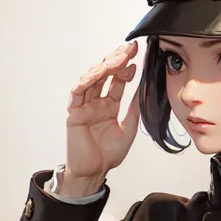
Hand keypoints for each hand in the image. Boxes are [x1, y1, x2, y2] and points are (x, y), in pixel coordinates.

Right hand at [63, 40, 140, 193]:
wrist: (94, 172)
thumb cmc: (108, 154)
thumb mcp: (129, 128)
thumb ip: (135, 109)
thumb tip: (146, 89)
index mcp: (109, 104)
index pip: (117, 79)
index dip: (127, 66)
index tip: (139, 55)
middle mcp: (96, 102)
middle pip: (105, 74)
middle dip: (117, 59)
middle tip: (129, 48)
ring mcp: (84, 106)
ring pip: (91, 79)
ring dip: (103, 66)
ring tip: (117, 58)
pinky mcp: (74, 113)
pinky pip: (77, 93)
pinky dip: (86, 81)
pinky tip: (97, 73)